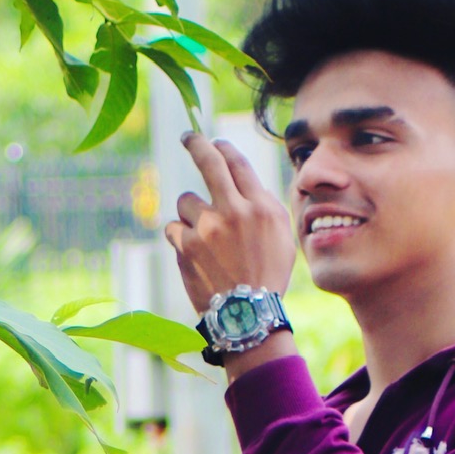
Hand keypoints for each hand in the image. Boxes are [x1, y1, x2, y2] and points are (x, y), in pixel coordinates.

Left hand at [165, 132, 296, 315]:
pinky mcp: (186, 246)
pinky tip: (193, 253)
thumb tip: (244, 182)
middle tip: (188, 137)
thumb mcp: (281, 237)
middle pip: (210, 163)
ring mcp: (208, 228)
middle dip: (196, 144)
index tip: (215, 143)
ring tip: (203, 239)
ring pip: (186, 201)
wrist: (247, 316)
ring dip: (190, 214)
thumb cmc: (267, 277)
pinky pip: (173, 228)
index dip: (223, 149)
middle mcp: (235, 211)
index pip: (237, 163)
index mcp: (261, 206)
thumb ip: (264, 206)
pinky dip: (179, 237)